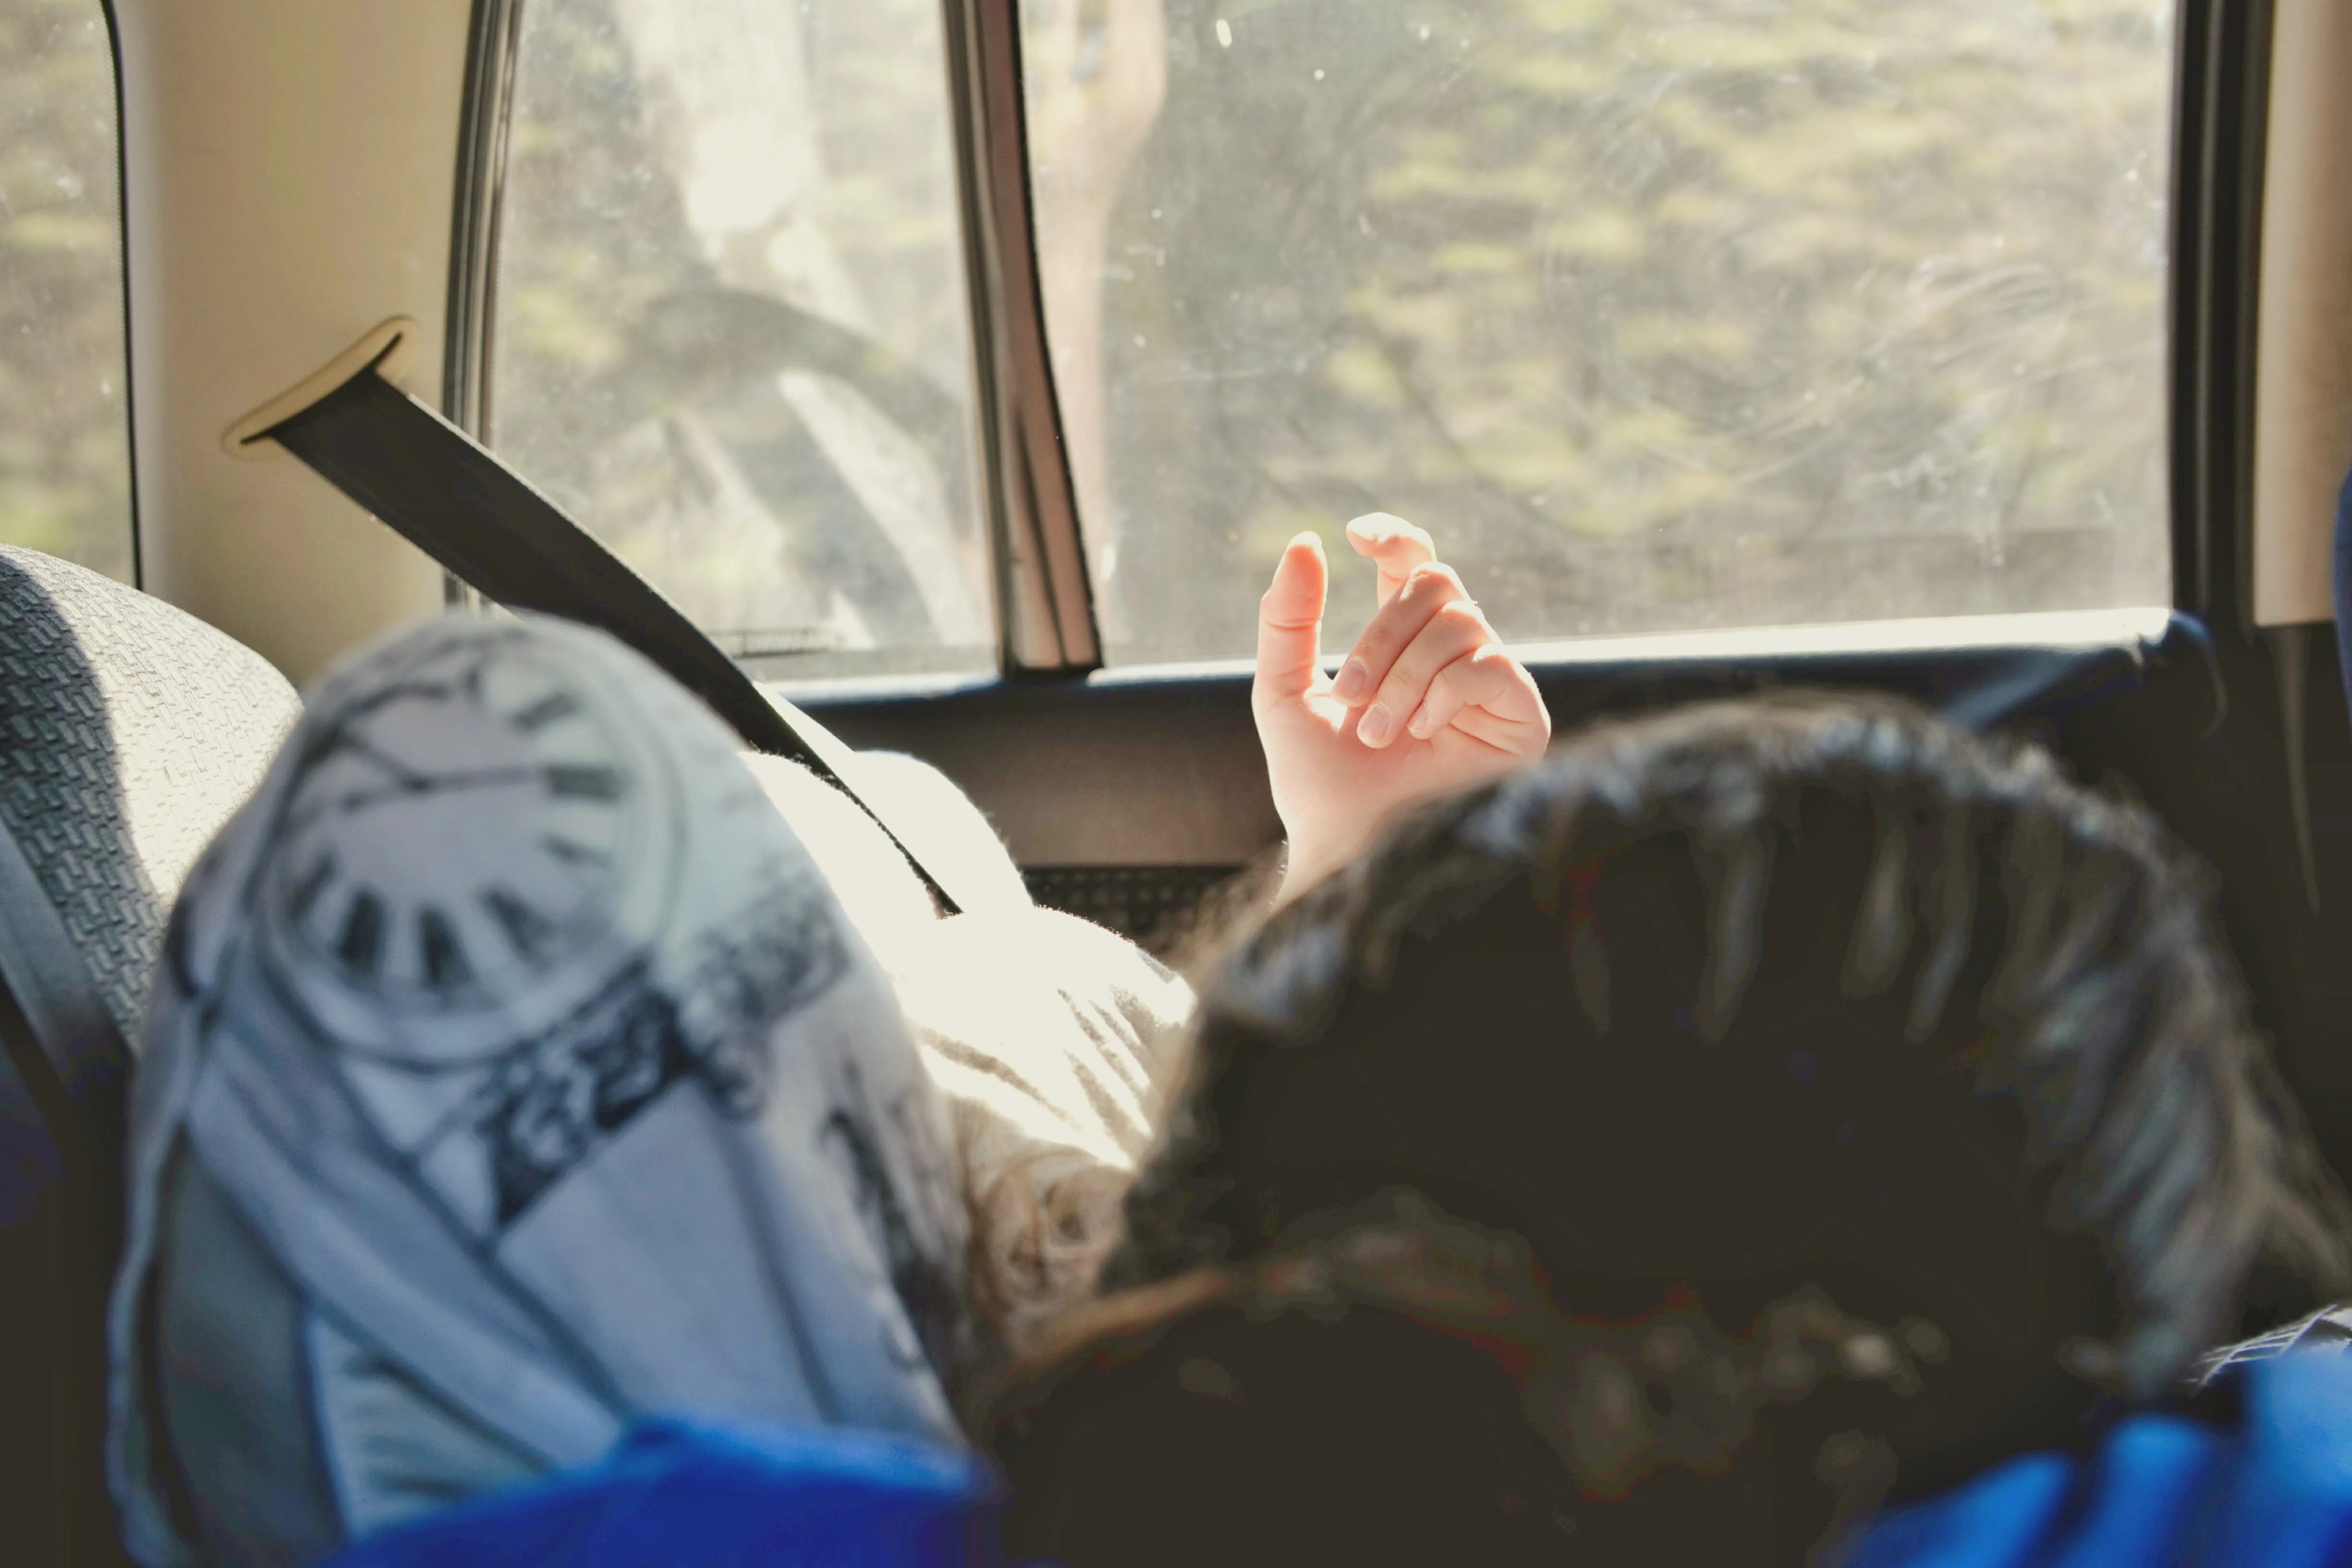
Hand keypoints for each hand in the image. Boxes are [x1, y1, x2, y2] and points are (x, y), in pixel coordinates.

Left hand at [1254, 514, 1550, 901]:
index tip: (1357, 535)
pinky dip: (1440, 694)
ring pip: (1458, 621)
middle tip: (1350, 697)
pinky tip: (1421, 733)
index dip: (1397, 536)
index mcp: (1403, 642)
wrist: (1347, 849)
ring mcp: (1492, 682)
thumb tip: (1304, 542)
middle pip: (1435, 581)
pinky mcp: (1523, 715)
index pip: (1415, 564)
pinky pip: (1486, 665)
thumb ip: (1289, 619)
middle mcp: (1454, 653)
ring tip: (1380, 733)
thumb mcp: (1284, 691)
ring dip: (1403, 677)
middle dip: (1383, 634)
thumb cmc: (1318, 781)